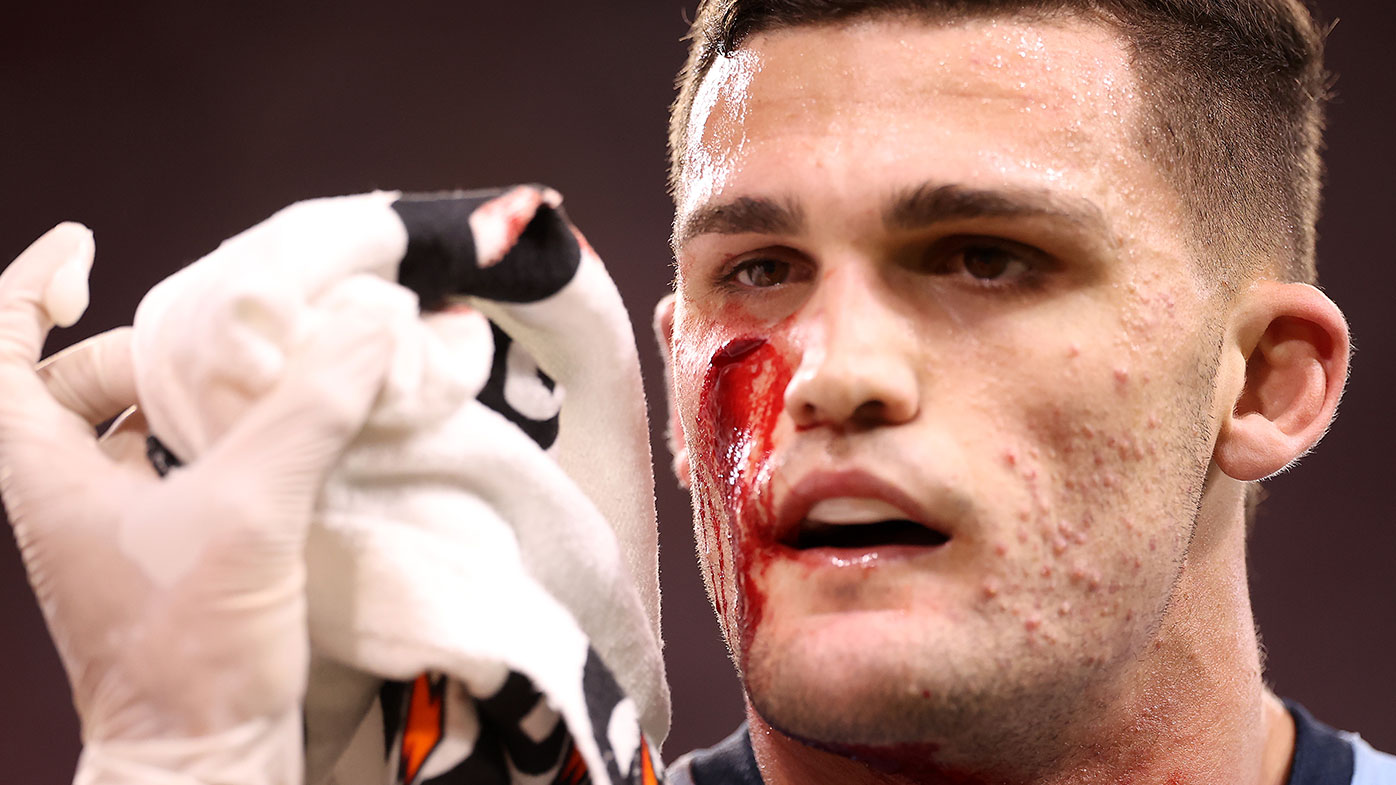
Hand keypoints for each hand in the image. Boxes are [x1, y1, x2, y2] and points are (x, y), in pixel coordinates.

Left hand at [0, 223, 398, 783]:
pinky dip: (229, 440)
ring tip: (270, 373)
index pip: (2, 351)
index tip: (84, 251)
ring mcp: (117, 528)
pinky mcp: (170, 555)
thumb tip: (365, 321)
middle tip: (228, 331)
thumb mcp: (247, 510)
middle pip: (86, 381)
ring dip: (200, 393)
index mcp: (41, 471)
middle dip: (153, 345)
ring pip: (141, 427)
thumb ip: (308, 409)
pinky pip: (186, 469)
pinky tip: (290, 436)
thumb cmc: (190, 649)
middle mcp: (67, 493)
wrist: (204, 760)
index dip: (31, 288)